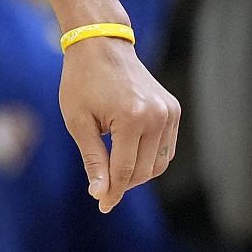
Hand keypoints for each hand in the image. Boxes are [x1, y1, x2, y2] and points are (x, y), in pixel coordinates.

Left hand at [60, 36, 179, 211]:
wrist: (101, 45)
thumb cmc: (82, 81)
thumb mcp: (78, 121)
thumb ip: (92, 159)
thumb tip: (101, 194)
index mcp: (132, 118)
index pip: (124, 169)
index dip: (112, 191)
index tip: (102, 205)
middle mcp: (157, 116)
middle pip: (144, 170)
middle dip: (123, 184)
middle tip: (103, 190)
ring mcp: (169, 112)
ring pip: (159, 163)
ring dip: (138, 173)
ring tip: (113, 172)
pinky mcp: (173, 110)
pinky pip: (166, 148)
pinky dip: (150, 158)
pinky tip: (129, 157)